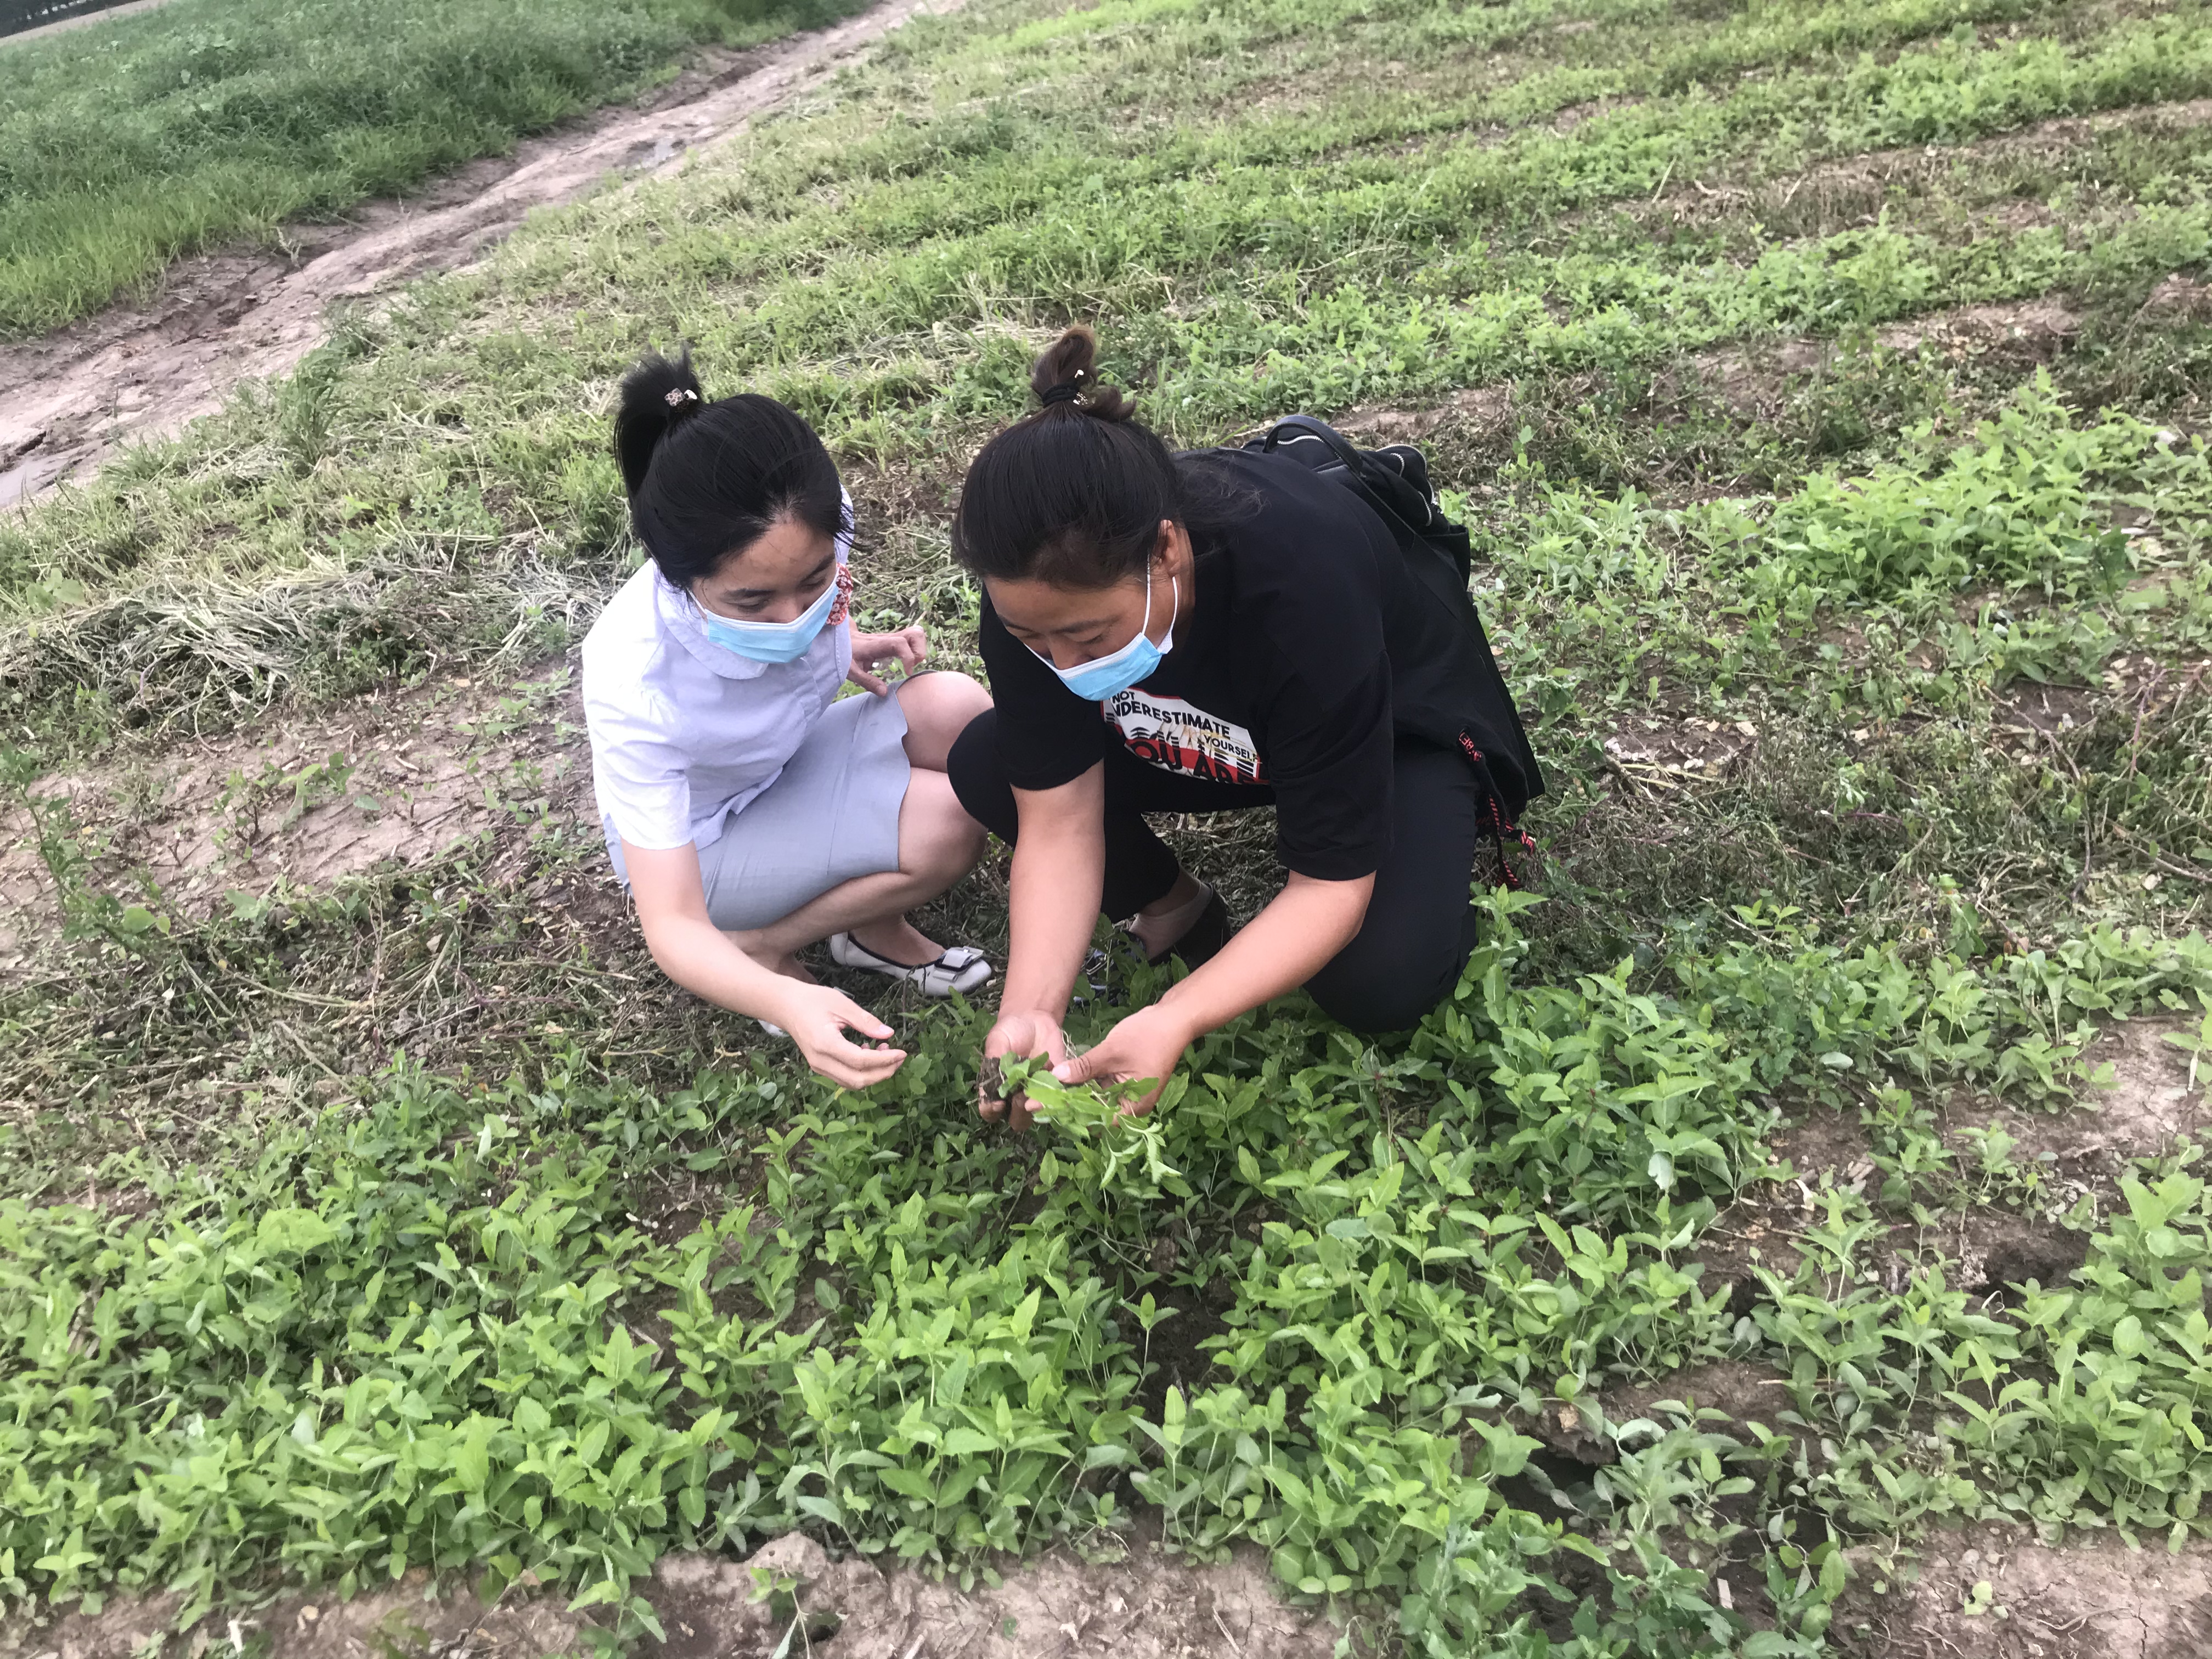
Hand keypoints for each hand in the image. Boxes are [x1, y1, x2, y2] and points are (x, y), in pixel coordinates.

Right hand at [774, 982, 906, 1088]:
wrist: (787, 1007)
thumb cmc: (813, 1001)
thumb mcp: (842, 1004)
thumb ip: (866, 1021)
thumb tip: (888, 1034)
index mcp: (825, 1044)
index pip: (861, 1061)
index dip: (885, 1060)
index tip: (902, 1052)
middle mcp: (820, 1061)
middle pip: (857, 1080)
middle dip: (883, 1072)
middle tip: (899, 1057)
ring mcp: (818, 1067)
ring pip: (852, 1082)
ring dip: (873, 1073)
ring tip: (885, 1051)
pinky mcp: (820, 1067)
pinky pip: (845, 1077)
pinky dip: (861, 1071)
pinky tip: (869, 1052)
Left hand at [847, 626, 927, 695]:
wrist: (839, 639)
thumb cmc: (843, 655)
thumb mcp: (851, 672)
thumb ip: (867, 681)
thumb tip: (884, 692)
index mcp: (877, 644)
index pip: (900, 643)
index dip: (909, 657)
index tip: (907, 672)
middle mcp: (887, 638)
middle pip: (915, 633)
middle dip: (920, 651)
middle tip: (911, 666)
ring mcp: (891, 637)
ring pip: (916, 633)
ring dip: (919, 649)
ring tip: (911, 664)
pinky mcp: (893, 639)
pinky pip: (912, 638)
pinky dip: (916, 649)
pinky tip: (906, 661)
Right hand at [980, 1009, 1066, 1131]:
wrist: (1035, 1020)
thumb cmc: (1011, 1031)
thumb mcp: (997, 1040)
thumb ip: (994, 1060)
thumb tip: (995, 1085)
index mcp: (998, 1089)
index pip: (990, 1112)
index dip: (992, 1111)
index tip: (999, 1103)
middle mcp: (1017, 1096)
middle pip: (1016, 1119)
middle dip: (1019, 1112)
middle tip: (1021, 1096)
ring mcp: (1038, 1093)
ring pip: (1039, 1113)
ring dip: (1040, 1106)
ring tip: (1041, 1091)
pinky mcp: (1058, 1085)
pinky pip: (1060, 1097)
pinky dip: (1060, 1093)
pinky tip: (1057, 1081)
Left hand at [1052, 1003, 1193, 1114]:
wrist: (1173, 1018)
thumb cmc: (1147, 1037)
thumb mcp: (1111, 1052)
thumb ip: (1084, 1067)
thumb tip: (1056, 1077)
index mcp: (1134, 1106)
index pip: (1099, 1121)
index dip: (1072, 1115)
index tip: (1048, 1108)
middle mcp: (1132, 1105)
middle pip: (1096, 1112)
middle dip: (1071, 1104)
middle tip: (1040, 1099)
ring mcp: (1130, 1093)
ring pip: (1098, 1098)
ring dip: (1077, 1092)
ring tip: (1047, 1089)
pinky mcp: (1126, 1081)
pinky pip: (1103, 1087)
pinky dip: (1087, 1082)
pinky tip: (1066, 1077)